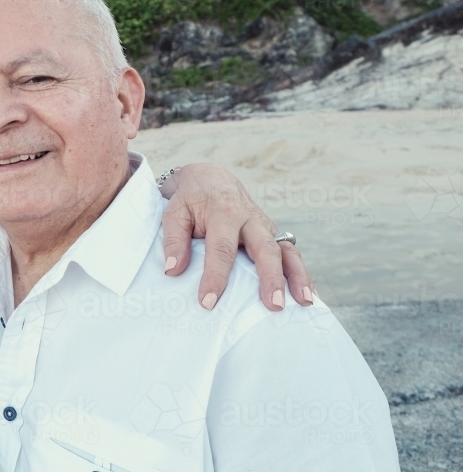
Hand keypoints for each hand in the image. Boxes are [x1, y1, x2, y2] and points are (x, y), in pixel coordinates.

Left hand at [159, 163, 313, 311]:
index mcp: (223, 212)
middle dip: (271, 278)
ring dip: (298, 277)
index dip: (215, 277)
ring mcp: (265, 226)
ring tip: (306, 302)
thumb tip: (173, 269)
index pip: (221, 249)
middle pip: (265, 249)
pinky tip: (310, 296)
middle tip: (273, 305)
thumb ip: (173, 239)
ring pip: (286, 251)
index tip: (208, 302)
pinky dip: (302, 274)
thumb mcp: (174, 212)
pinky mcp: (273, 234)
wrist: (210, 178)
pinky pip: (291, 253)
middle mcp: (250, 219)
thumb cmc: (190, 199)